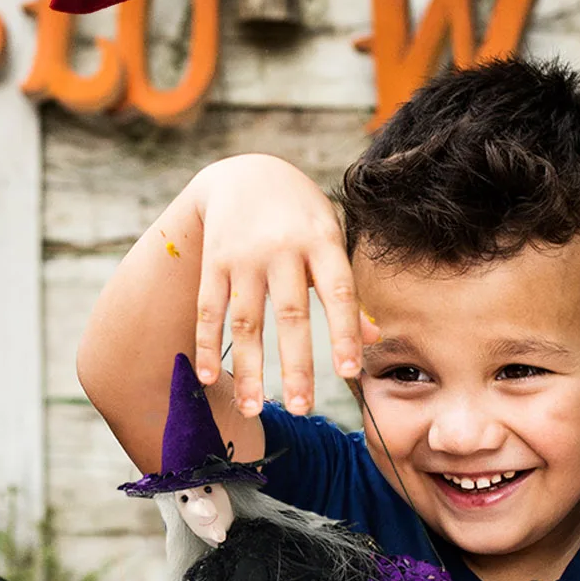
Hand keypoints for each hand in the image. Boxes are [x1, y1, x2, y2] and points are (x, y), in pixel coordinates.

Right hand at [190, 155, 376, 416]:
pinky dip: (207, 345)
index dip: (343, 331)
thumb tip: (372, 339)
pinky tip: (209, 377)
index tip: (348, 372)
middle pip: (291, 314)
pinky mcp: (213, 262)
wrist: (244, 172)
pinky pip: (208, 309)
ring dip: (249, 367)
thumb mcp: (329, 236)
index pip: (337, 291)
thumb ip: (345, 286)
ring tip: (253, 408)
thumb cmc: (299, 214)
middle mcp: (281, 248)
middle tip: (301, 408)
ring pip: (246, 320)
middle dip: (296, 365)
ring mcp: (243, 256)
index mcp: (321, 240)